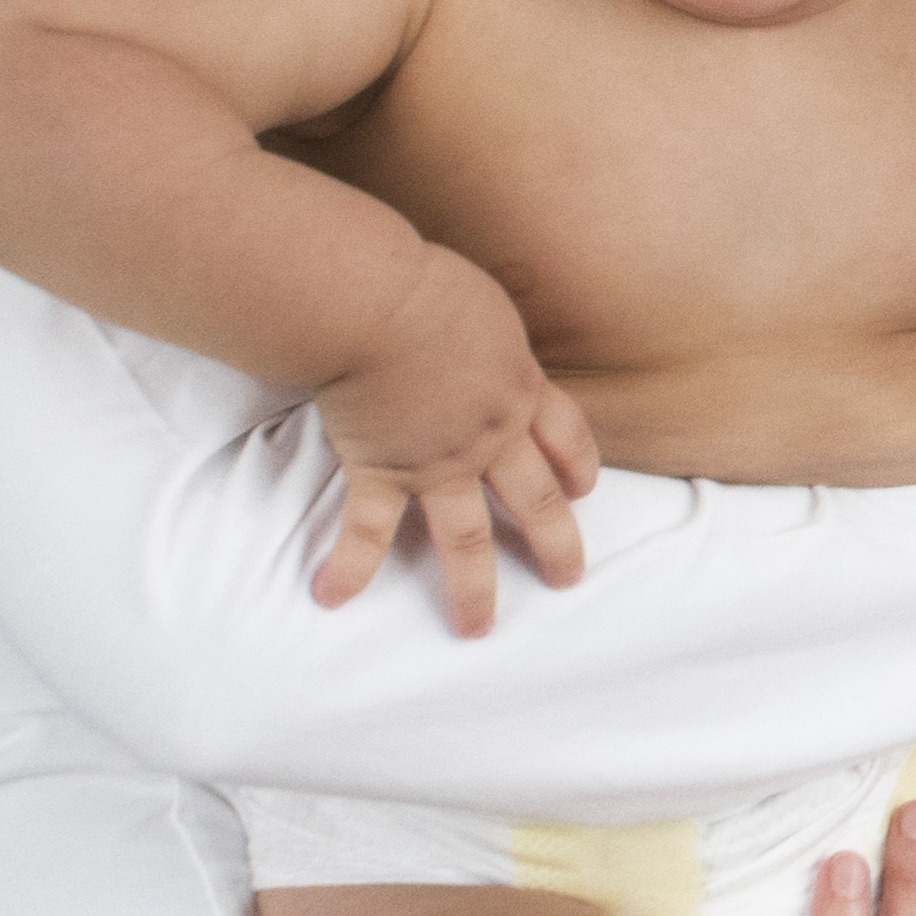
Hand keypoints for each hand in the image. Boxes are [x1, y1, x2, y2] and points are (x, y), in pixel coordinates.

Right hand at [311, 241, 595, 633]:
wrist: (378, 303)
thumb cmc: (426, 285)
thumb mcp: (484, 302)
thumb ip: (485, 331)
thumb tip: (473, 326)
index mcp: (521, 388)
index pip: (566, 436)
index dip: (578, 466)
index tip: (583, 489)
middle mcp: (490, 437)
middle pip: (537, 501)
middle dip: (556, 545)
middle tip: (568, 579)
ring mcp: (438, 462)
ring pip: (468, 538)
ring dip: (473, 588)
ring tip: (477, 629)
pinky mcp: (382, 470)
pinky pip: (366, 529)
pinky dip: (349, 565)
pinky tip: (332, 597)